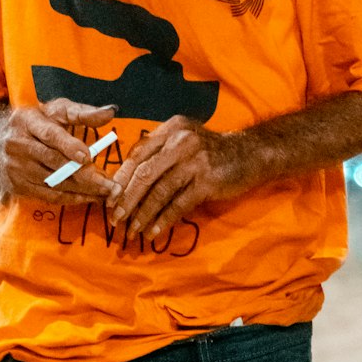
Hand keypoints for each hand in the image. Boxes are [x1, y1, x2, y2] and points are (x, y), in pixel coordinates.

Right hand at [0, 99, 117, 201]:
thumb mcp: (54, 110)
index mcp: (27, 121)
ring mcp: (16, 167)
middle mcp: (17, 144)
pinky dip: (71, 198)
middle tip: (109, 184)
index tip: (87, 157)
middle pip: (53, 162)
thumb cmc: (35, 123)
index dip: (68, 146)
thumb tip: (110, 112)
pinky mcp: (17, 185)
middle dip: (83, 174)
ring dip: (82, 190)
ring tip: (106, 192)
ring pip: (53, 182)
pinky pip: (48, 195)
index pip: (49, 134)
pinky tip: (89, 197)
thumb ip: (82, 112)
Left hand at [108, 117, 241, 236]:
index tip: (109, 199)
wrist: (252, 153)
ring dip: (143, 214)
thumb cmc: (212, 152)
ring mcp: (195, 161)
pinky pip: (179, 204)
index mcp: (170, 129)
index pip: (137, 154)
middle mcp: (180, 141)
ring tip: (133, 230)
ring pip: (160, 191)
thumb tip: (127, 181)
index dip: (121, 178)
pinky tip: (154, 232)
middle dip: (127, 199)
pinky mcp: (207, 181)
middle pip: (144, 173)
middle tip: (115, 219)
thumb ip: (159, 153)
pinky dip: (164, 220)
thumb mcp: (184, 141)